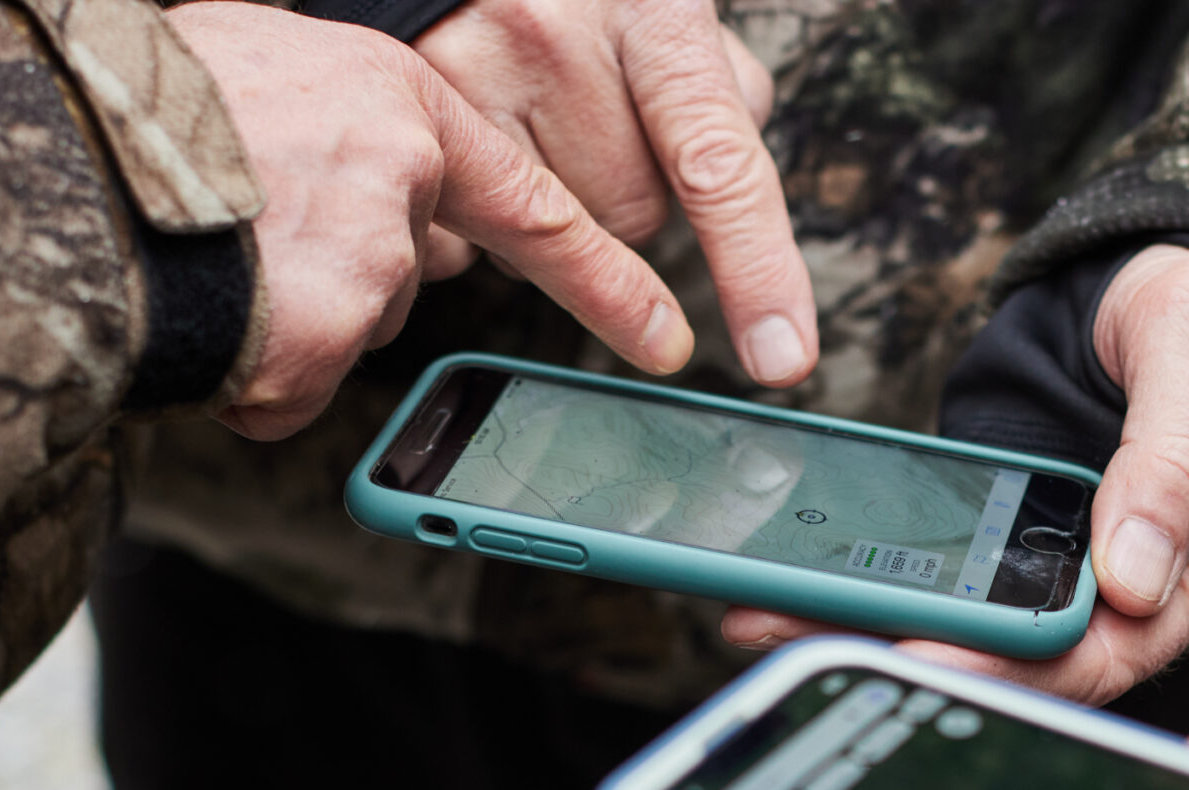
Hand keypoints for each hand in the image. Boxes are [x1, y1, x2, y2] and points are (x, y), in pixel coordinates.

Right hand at [168, 4, 693, 437]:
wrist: (47, 153)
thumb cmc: (131, 103)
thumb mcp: (256, 60)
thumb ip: (334, 114)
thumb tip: (341, 157)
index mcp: (394, 98)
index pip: (533, 203)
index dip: (606, 279)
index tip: (666, 337)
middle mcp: (399, 179)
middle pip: (401, 275)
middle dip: (328, 276)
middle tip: (243, 238)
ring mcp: (364, 265)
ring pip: (343, 329)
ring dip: (278, 319)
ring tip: (198, 261)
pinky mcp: (316, 342)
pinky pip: (291, 388)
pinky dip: (246, 372)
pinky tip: (197, 315)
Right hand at [415, 0, 817, 386]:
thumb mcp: (663, 6)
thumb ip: (719, 92)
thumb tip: (729, 204)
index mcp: (649, 8)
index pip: (715, 162)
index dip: (756, 269)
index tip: (781, 357)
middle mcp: (556, 34)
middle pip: (632, 217)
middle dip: (627, 194)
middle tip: (594, 120)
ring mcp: (471, 67)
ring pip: (549, 240)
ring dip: (553, 211)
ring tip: (531, 124)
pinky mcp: (408, 111)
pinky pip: (466, 233)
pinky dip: (482, 219)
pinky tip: (480, 155)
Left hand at [723, 245, 1188, 703]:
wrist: (1153, 288)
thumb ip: (1171, 462)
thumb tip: (1134, 581)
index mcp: (1184, 580)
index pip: (1093, 653)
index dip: (1008, 665)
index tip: (926, 656)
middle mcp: (1113, 601)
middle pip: (1006, 660)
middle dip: (904, 657)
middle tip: (808, 643)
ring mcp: (1049, 577)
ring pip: (956, 630)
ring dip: (863, 629)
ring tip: (762, 619)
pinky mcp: (997, 549)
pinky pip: (930, 583)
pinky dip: (863, 586)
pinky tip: (785, 580)